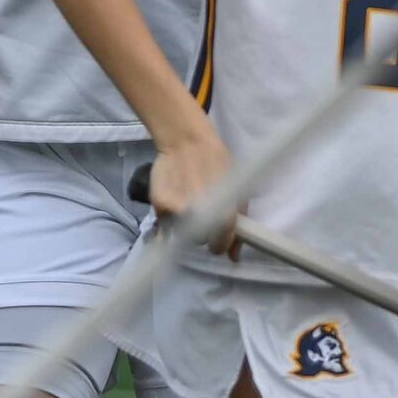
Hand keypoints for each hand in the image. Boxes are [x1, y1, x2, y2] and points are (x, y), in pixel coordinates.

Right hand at [148, 117, 236, 245]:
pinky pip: (166, 222)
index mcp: (223, 214)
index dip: (219, 243)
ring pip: (181, 234)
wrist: (187, 141)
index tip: (218, 236)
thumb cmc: (218, 164)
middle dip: (202, 230)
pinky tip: (176, 197)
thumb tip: (233, 256)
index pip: (219, 245)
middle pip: (199, 240)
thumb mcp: (238, 192)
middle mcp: (200, 216)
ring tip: (189, 201)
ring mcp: (177, 212)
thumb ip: (237, 226)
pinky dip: (170, 215)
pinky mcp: (159, 205)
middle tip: (203, 212)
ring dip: (186, 223)